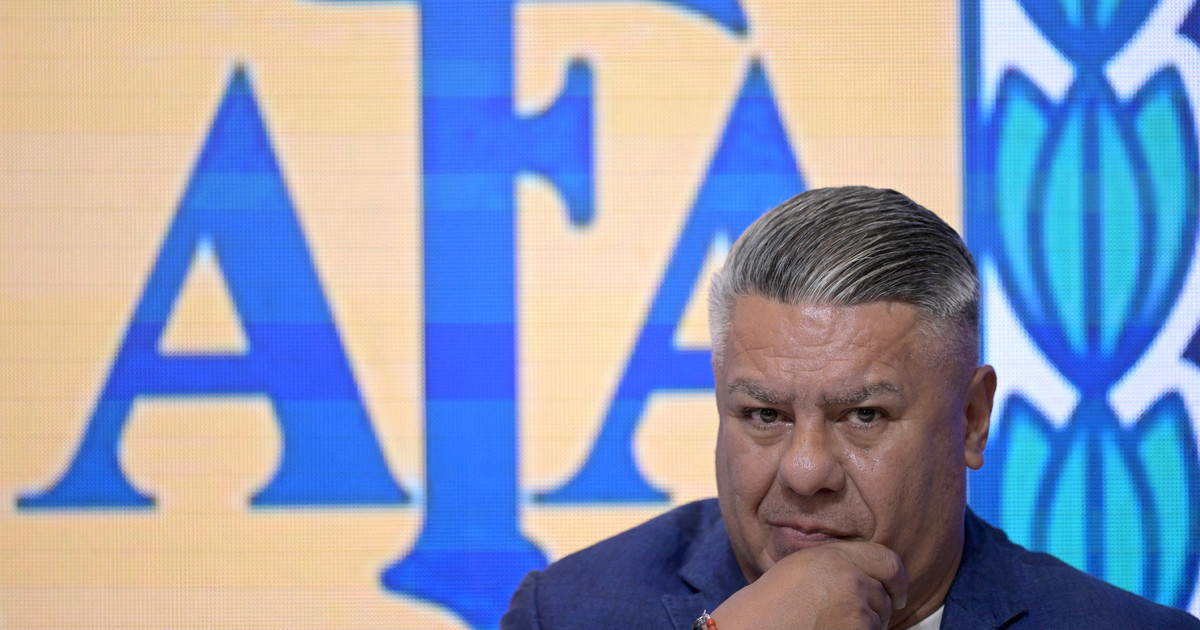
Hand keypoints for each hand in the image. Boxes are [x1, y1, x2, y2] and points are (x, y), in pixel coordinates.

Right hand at [710, 541, 907, 629]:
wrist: (753, 628)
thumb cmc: (770, 605)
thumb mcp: (801, 569)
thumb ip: (837, 565)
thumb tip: (874, 579)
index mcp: (834, 556)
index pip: (888, 561)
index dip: (897, 579)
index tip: (898, 593)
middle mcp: (849, 577)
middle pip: (884, 595)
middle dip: (875, 609)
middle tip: (849, 618)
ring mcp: (856, 608)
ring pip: (879, 621)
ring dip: (864, 627)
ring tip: (830, 626)